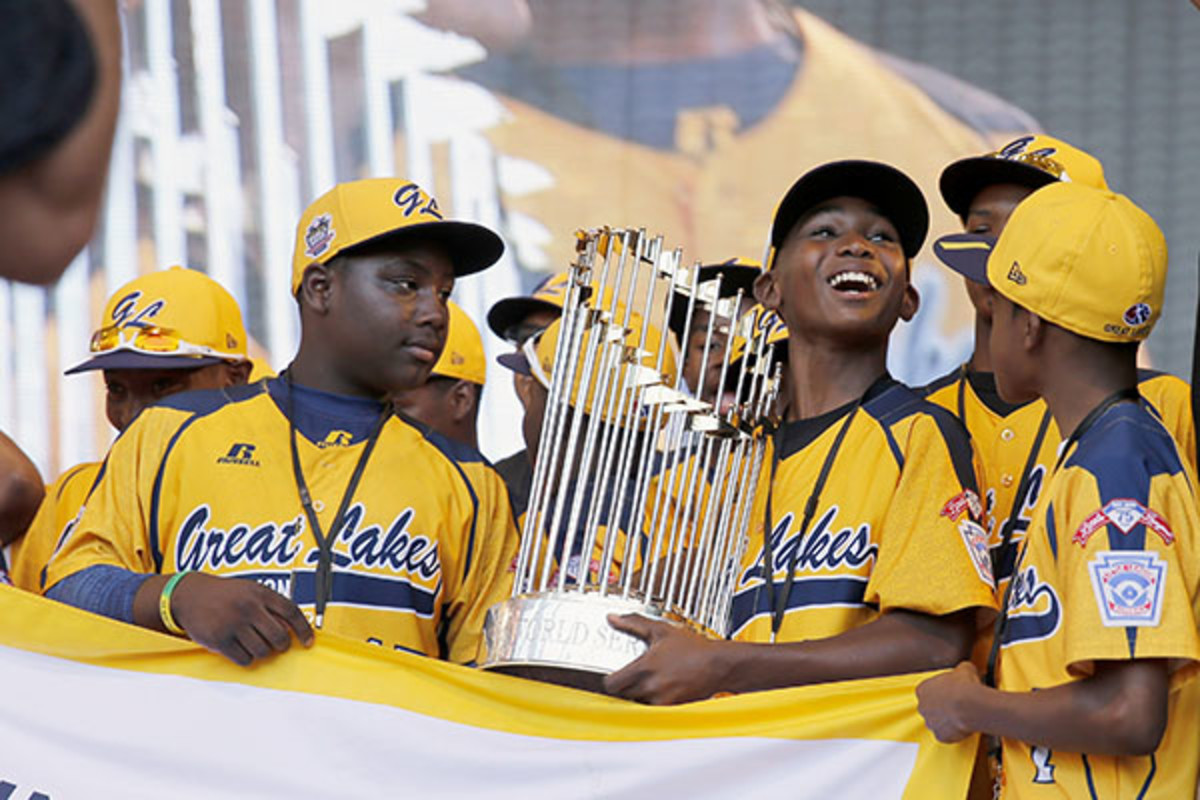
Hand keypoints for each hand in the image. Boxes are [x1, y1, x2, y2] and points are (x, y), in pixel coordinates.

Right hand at [170, 573, 314, 666]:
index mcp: (261, 593)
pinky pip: (244, 659)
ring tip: (253, 643)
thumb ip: (271, 606)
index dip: (304, 629)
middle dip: (281, 645)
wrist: (190, 595)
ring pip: (262, 651)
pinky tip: (241, 649)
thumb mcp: (251, 590)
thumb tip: (294, 629)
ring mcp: (233, 624)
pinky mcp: (220, 640)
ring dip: (262, 652)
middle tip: (276, 644)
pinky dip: (246, 658)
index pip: (291, 612)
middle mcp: (248, 607)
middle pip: (279, 637)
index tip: (309, 642)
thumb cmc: (226, 595)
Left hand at [603, 613, 729, 704]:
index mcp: (644, 668)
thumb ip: (634, 623)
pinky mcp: (673, 710)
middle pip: (623, 696)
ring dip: (640, 697)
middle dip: (625, 688)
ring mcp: (662, 701)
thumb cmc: (693, 648)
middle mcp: (651, 688)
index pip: (612, 684)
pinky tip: (663, 691)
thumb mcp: (661, 630)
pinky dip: (655, 704)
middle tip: (633, 678)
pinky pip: (655, 712)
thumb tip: (613, 618)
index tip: (614, 676)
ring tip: (650, 684)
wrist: (719, 664)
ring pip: (639, 705)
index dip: (610, 680)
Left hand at [916, 660, 982, 742]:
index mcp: (923, 689)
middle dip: (941, 707)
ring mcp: (930, 723)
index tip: (949, 692)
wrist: (970, 705)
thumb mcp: (963, 668)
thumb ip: (959, 670)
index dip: (939, 692)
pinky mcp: (940, 736)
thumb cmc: (964, 686)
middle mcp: (922, 707)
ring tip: (962, 716)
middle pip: (930, 708)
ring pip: (937, 722)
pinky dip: (953, 733)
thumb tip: (965, 669)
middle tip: (956, 705)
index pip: (926, 691)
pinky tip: (963, 727)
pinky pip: (946, 735)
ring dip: (947, 720)